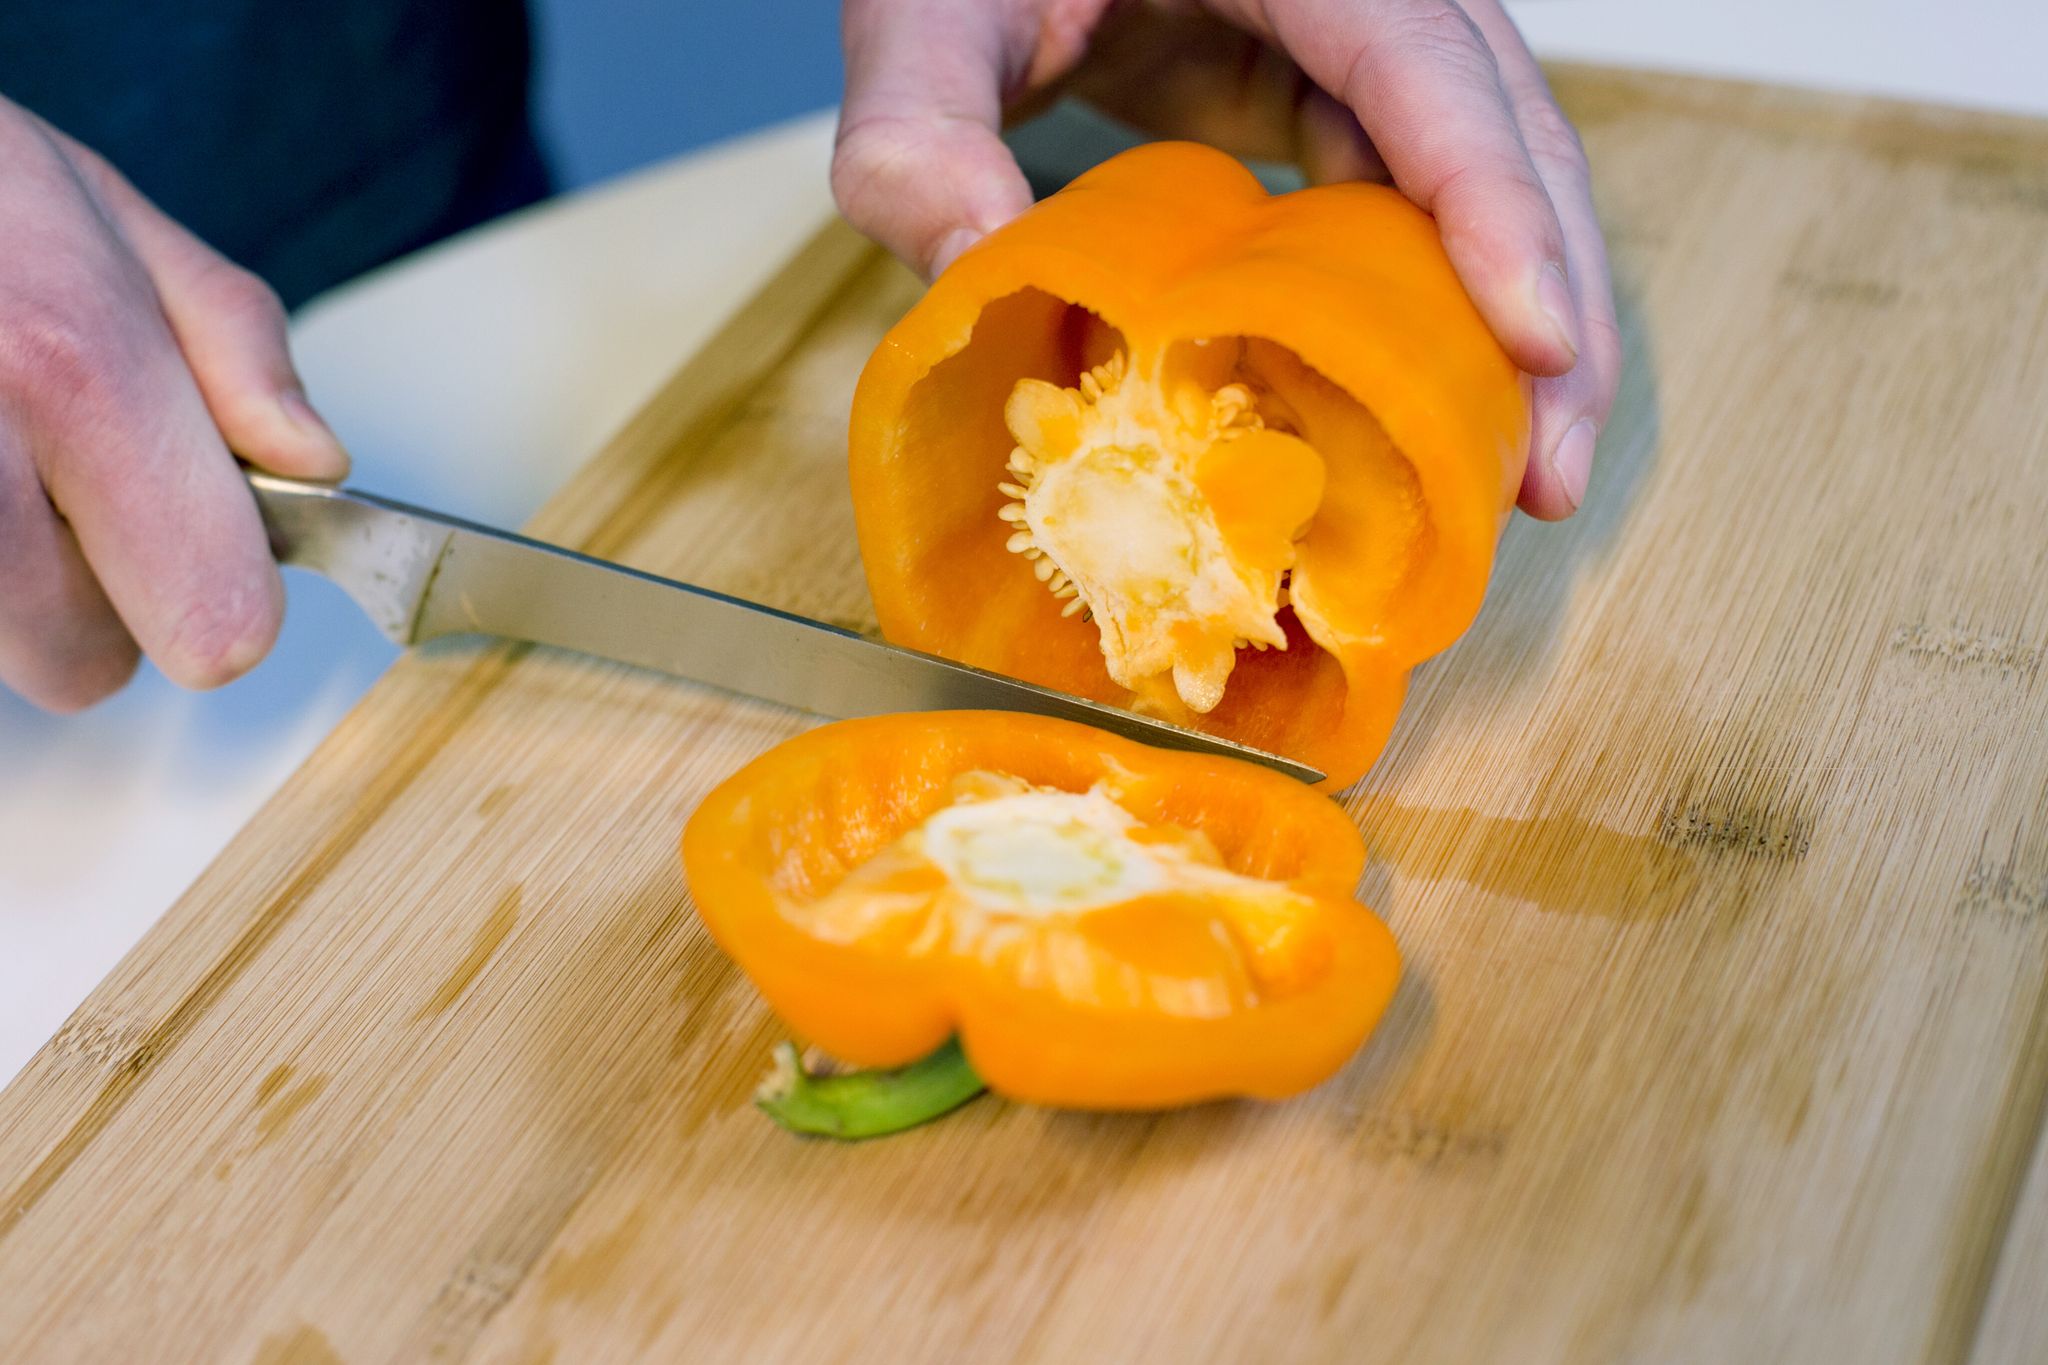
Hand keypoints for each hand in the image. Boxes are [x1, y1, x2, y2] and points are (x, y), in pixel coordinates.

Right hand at [0, 96, 347, 711]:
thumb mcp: (106, 217)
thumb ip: (235, 348)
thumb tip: (314, 459)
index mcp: (71, 369)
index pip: (213, 619)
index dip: (220, 591)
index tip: (200, 542)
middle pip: (82, 663)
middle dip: (89, 595)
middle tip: (52, 481)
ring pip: (4, 649)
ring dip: (10, 584)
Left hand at [834, 0, 1617, 519]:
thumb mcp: (923, 16)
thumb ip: (917, 133)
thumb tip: (980, 277)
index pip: (1424, 56)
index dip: (1492, 199)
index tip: (1536, 342)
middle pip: (1507, 124)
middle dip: (1552, 299)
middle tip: (1550, 473)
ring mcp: (1356, 29)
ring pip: (1488, 168)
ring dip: (1513, 321)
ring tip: (1522, 473)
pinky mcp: (1331, 84)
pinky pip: (1414, 192)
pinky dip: (1438, 301)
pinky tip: (1425, 408)